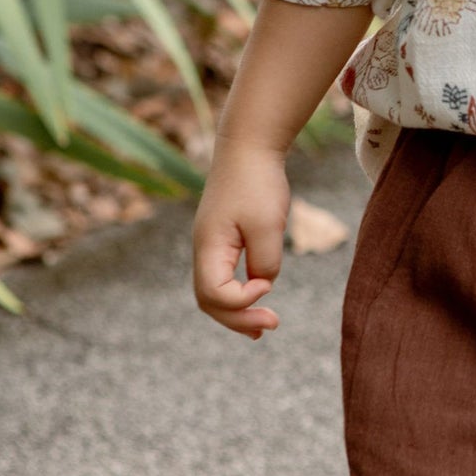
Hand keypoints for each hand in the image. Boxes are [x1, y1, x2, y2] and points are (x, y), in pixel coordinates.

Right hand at [191, 140, 289, 338]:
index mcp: (208, 247)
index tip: (268, 284)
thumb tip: (263, 283)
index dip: (242, 300)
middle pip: (209, 301)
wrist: (248, 147)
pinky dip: (239, 295)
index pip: (214, 293)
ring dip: (237, 313)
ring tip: (263, 328)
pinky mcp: (223, 241)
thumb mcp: (268, 225)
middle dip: (238, 318)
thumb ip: (265, 261)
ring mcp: (211, 246)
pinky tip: (259, 300)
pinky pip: (224, 278)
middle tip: (271, 326)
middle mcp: (204, 250)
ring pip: (214, 293)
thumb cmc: (257, 182)